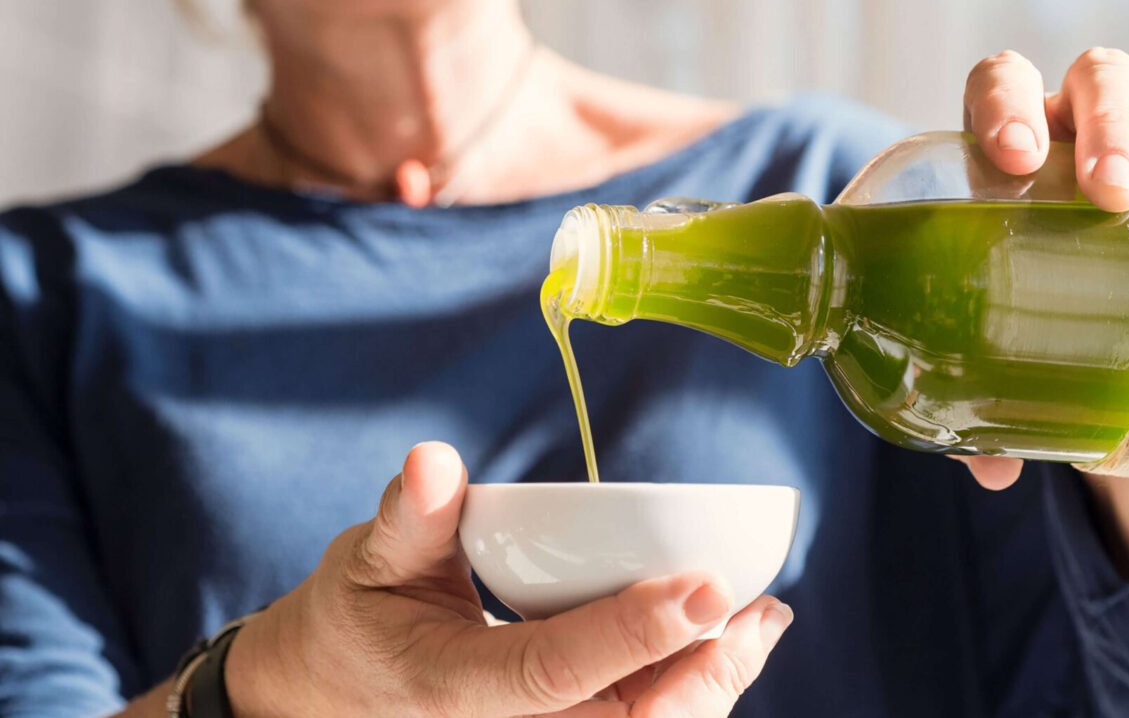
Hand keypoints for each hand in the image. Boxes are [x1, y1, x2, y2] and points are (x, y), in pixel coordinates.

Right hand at [223, 441, 792, 716]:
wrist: (345, 691)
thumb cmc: (364, 618)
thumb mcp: (370, 563)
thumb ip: (409, 516)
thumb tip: (434, 459)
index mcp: (455, 688)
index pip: (550, 672)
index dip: (629, 634)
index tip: (703, 588)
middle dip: (701, 677)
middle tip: (756, 611)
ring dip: (710, 682)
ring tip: (761, 622)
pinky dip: (689, 686)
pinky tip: (726, 642)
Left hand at [959, 47, 1128, 490]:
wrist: (1114, 331)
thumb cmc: (1041, 325)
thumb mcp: (1014, 349)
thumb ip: (992, 397)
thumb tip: (992, 467)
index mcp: (1006, 158)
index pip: (995, 93)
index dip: (999, 108)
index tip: (1006, 161)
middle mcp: (1075, 132)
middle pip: (1082, 78)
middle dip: (1096, 119)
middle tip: (1104, 193)